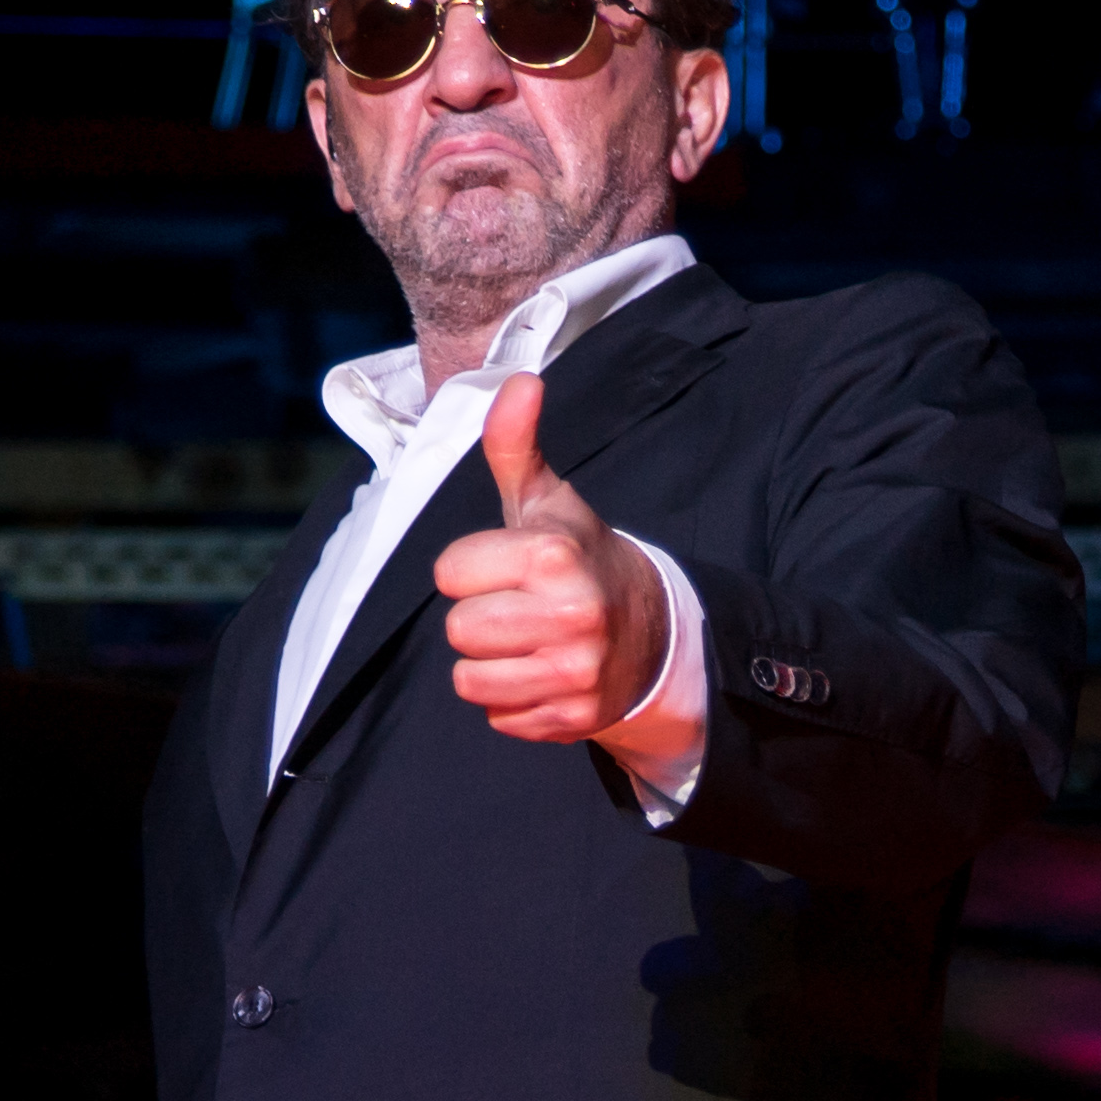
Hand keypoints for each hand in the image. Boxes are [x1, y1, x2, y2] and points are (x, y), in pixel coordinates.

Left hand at [435, 373, 690, 771]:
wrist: (651, 631)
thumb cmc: (579, 558)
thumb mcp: (547, 500)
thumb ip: (514, 444)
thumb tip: (517, 381)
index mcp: (553, 556)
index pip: (448, 573)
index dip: (468, 568)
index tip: (503, 566)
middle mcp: (570, 616)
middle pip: (458, 630)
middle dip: (478, 618)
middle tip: (516, 607)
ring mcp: (575, 673)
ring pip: (470, 681)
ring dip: (489, 664)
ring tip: (525, 642)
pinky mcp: (574, 719)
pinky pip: (499, 717)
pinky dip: (513, 701)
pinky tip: (542, 674)